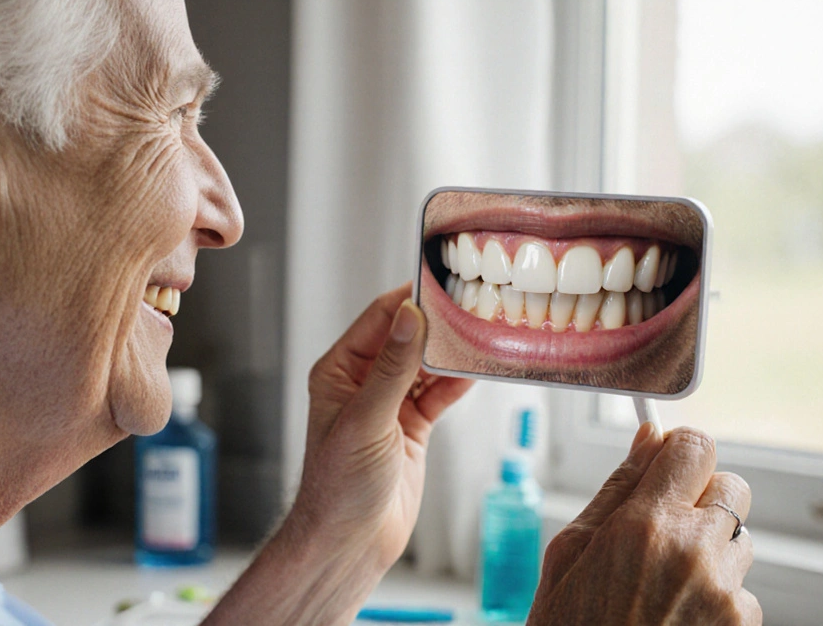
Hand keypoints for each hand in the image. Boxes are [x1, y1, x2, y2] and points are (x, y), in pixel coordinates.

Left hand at [205, 284, 471, 625]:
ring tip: (484, 331)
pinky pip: (438, 395)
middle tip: (474, 303)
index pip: (379, 319)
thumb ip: (391, 368)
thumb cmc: (338, 485)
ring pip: (426, 366)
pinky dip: (458, 383)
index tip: (443, 280)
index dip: (410, 298)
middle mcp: (363, 383)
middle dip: (438, 323)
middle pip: (407, 338)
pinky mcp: (412, 429)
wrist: (349, 542)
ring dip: (452, 353)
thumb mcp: (366, 420)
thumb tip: (409, 316)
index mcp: (339, 371)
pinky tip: (479, 370)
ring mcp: (389, 405)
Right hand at [529, 424, 760, 624]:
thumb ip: (616, 489)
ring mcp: (725, 594)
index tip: (664, 466)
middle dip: (701, 497)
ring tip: (664, 582)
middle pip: (731, 486)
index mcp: (645, 525)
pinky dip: (718, 597)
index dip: (679, 452)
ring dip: (711, 549)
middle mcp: (694, 552)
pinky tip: (677, 616)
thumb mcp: (569, 552)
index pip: (694, 447)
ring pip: (739, 539)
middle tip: (662, 526)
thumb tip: (647, 438)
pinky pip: (744, 591)